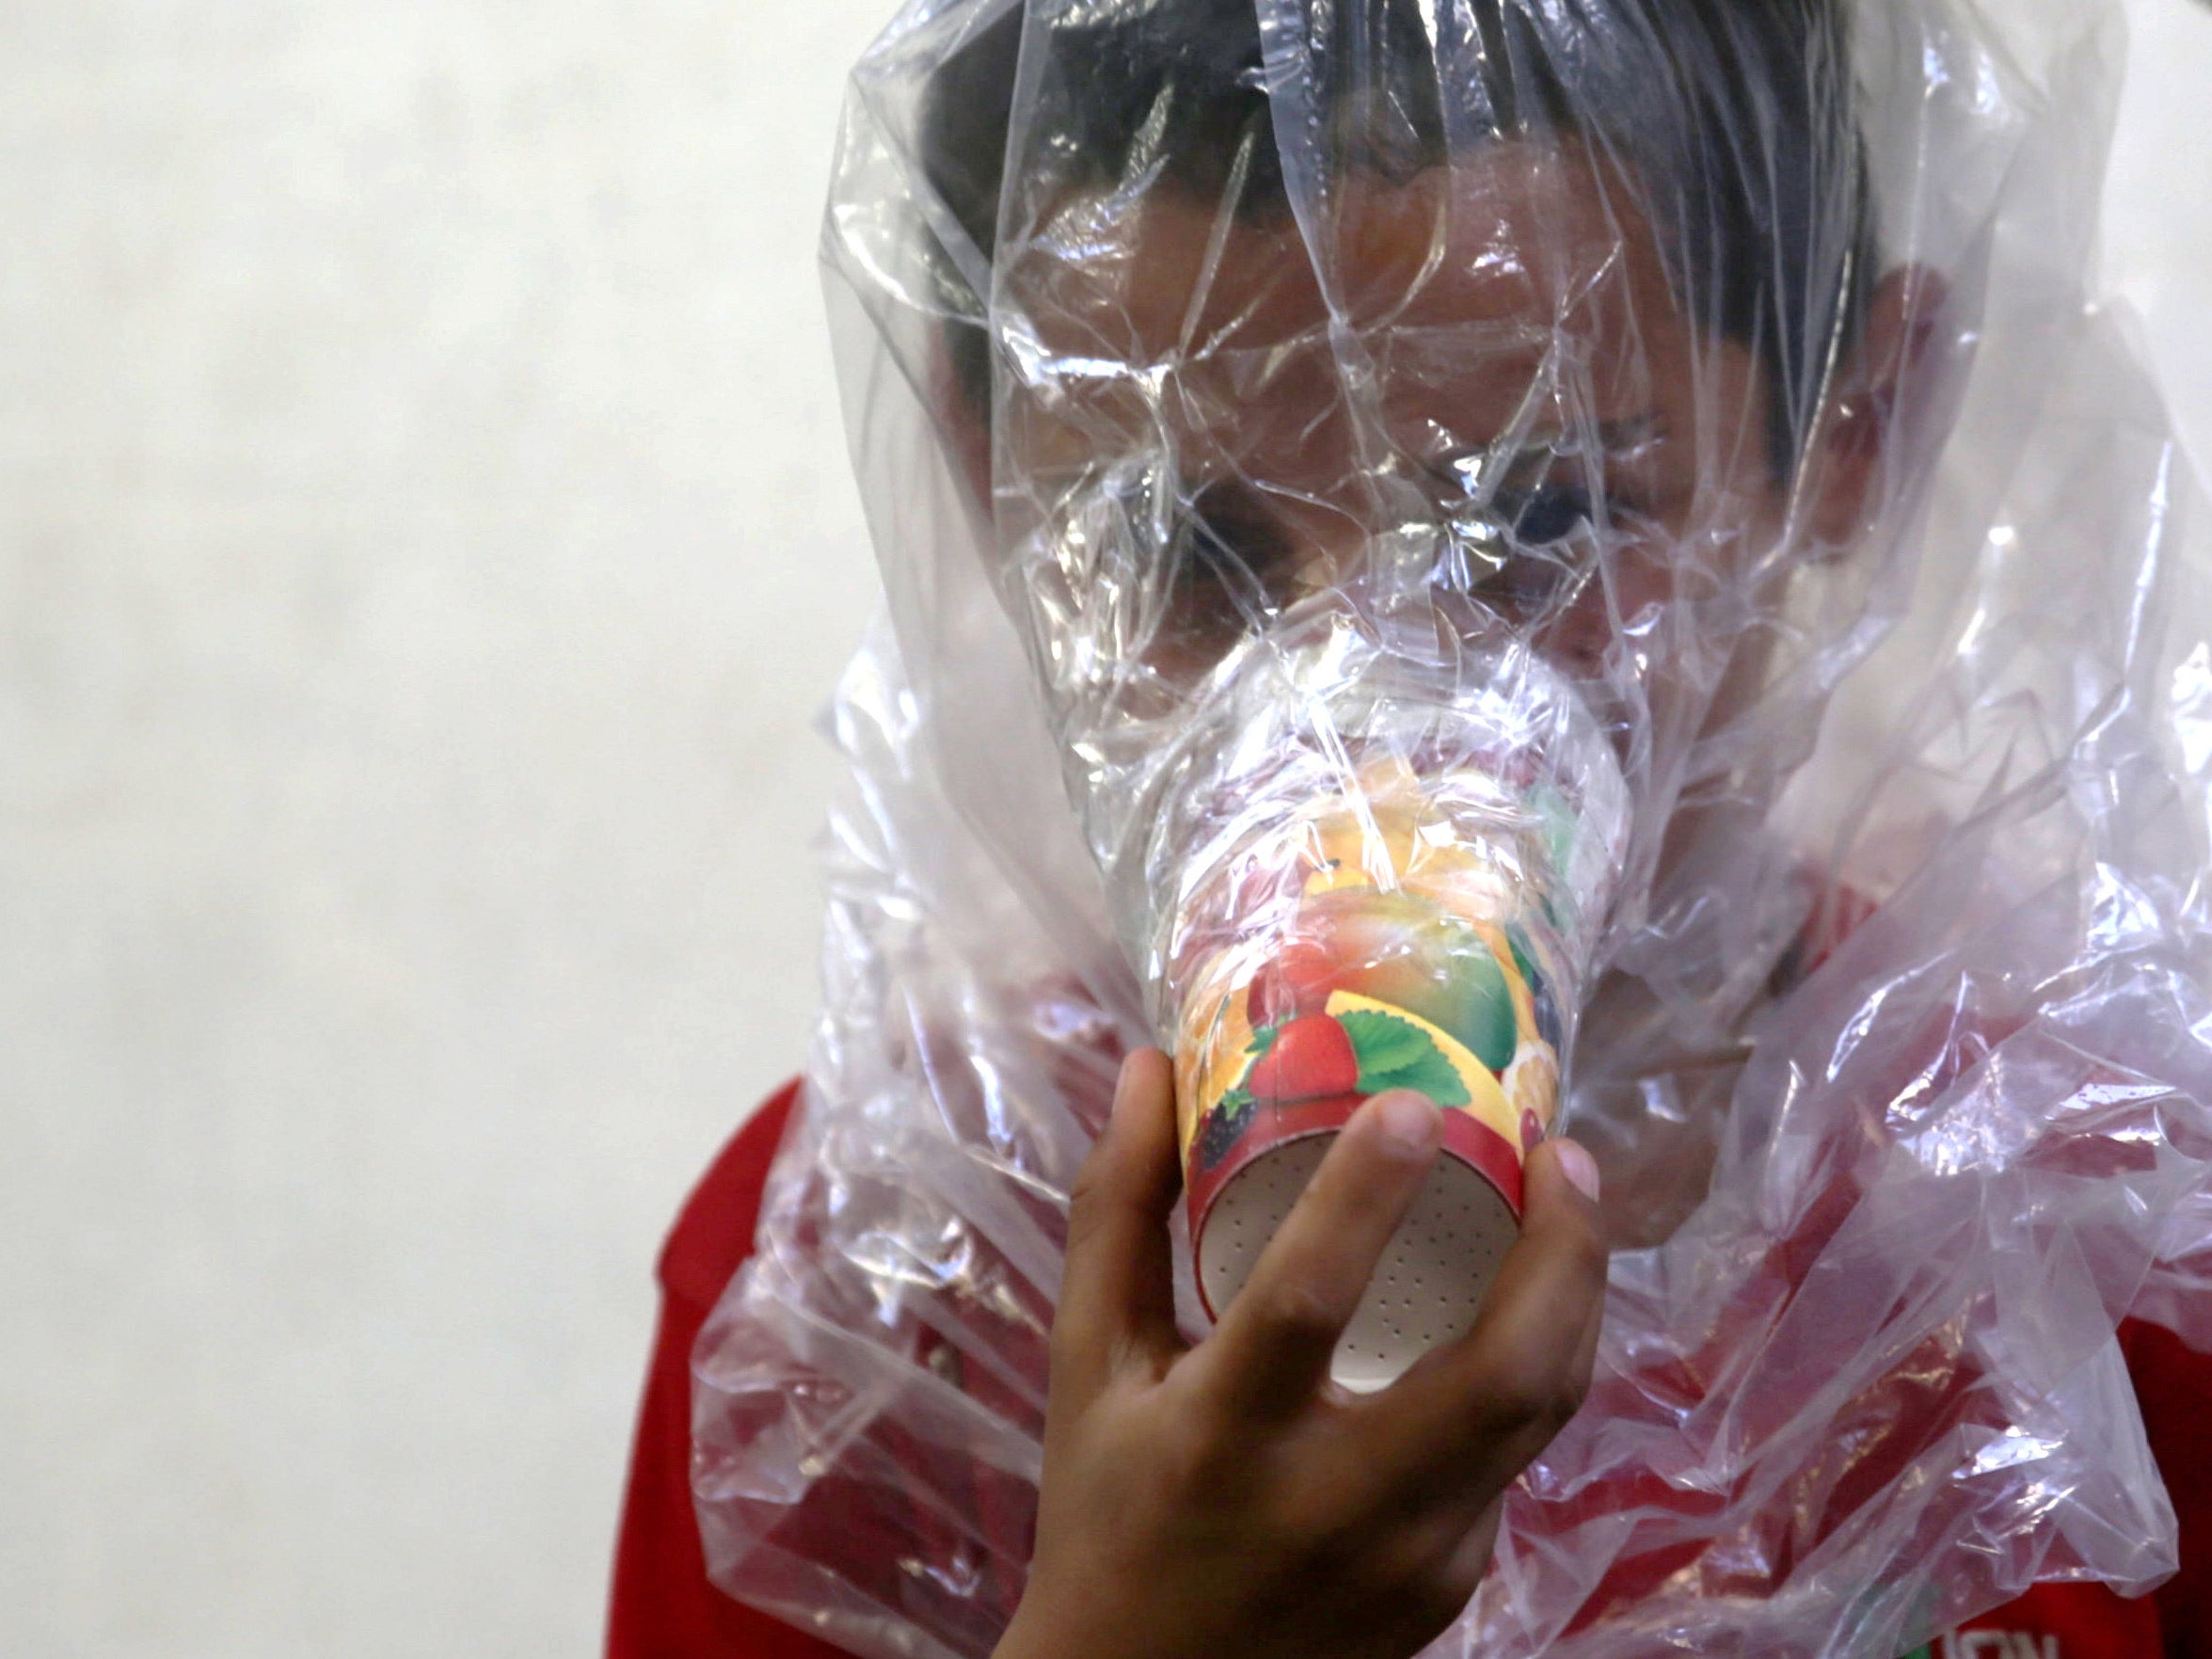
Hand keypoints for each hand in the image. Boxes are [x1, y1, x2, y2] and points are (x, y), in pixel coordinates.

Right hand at [995, 1049, 1608, 1658]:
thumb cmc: (1106, 1515)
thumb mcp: (1090, 1367)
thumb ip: (1120, 1214)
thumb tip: (1151, 1063)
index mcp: (1221, 1438)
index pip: (1307, 1304)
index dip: (1364, 1197)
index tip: (1413, 1104)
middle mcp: (1333, 1503)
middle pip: (1499, 1375)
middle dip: (1557, 1252)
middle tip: (1559, 1152)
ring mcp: (1413, 1556)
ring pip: (1541, 1414)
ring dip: (1575, 1297)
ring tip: (1569, 1201)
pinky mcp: (1454, 1583)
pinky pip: (1515, 1455)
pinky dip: (1531, 1365)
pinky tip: (1523, 1301)